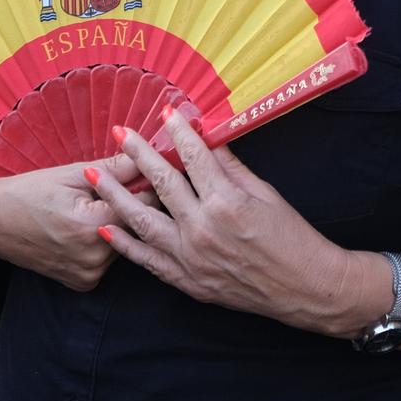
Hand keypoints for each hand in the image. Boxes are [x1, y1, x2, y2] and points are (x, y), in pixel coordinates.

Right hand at [0, 158, 131, 291]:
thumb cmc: (29, 193)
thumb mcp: (71, 174)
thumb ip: (115, 168)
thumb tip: (147, 156)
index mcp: (94, 226)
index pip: (144, 205)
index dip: (144, 186)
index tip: (141, 175)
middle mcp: (95, 258)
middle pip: (136, 227)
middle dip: (131, 206)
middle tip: (111, 190)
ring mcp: (89, 274)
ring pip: (124, 244)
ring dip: (119, 226)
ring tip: (92, 210)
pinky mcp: (83, 283)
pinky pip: (107, 260)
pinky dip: (103, 244)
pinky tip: (84, 230)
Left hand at [88, 110, 377, 335]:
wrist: (305, 288)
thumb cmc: (292, 237)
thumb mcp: (265, 194)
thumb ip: (231, 166)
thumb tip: (208, 138)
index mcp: (226, 201)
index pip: (193, 157)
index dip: (177, 131)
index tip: (165, 111)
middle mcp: (203, 228)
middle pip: (161, 182)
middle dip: (137, 153)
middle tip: (118, 132)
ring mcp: (192, 258)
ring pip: (143, 221)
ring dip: (116, 195)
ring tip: (94, 176)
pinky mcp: (189, 281)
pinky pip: (148, 261)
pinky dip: (125, 244)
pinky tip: (106, 227)